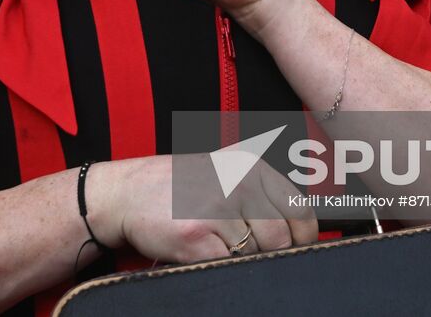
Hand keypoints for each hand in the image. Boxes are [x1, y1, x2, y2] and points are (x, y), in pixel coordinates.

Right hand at [88, 155, 317, 262]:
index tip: (295, 246)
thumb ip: (261, 192)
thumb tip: (302, 230)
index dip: (302, 237)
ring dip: (241, 257)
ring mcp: (217, 210)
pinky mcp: (196, 236)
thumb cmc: (179, 186)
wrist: (127, 192)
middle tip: (249, 250)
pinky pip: (227, 264)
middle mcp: (238, 183)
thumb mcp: (225, 170)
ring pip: (255, 254)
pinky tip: (202, 248)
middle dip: (271, 252)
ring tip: (217, 242)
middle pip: (281, 238)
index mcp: (250, 167)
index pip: (300, 210)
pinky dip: (219, 263)